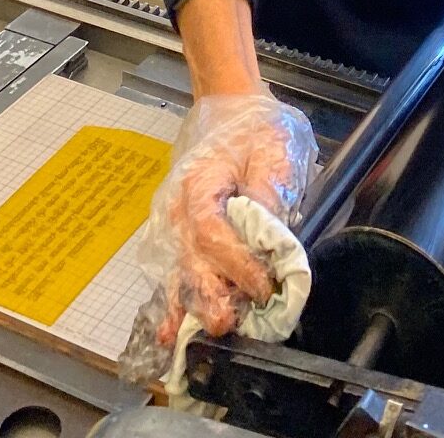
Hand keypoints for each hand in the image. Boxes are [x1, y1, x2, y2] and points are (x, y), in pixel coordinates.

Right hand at [122, 91, 316, 380]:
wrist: (233, 103)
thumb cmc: (256, 124)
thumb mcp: (274, 150)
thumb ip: (268, 196)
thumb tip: (270, 240)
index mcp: (200, 180)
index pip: (211, 231)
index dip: (236, 263)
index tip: (263, 286)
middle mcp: (179, 204)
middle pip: (190, 257)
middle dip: (209, 296)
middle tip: (228, 325)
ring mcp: (176, 218)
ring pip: (180, 268)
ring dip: (190, 305)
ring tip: (193, 339)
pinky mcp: (182, 229)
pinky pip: (176, 267)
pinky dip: (174, 299)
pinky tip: (170, 330)